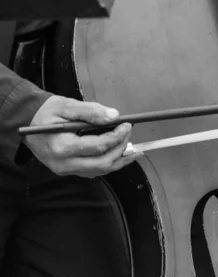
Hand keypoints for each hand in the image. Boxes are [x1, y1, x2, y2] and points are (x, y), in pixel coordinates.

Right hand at [24, 96, 142, 177]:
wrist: (27, 121)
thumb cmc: (46, 112)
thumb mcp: (68, 106)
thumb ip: (91, 111)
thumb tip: (114, 116)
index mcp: (62, 147)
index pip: (99, 146)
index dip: (117, 136)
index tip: (126, 125)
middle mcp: (63, 163)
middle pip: (102, 163)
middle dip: (120, 148)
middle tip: (127, 133)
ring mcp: (65, 170)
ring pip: (100, 170)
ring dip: (118, 159)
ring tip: (131, 147)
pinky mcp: (68, 170)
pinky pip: (94, 171)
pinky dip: (109, 163)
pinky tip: (120, 155)